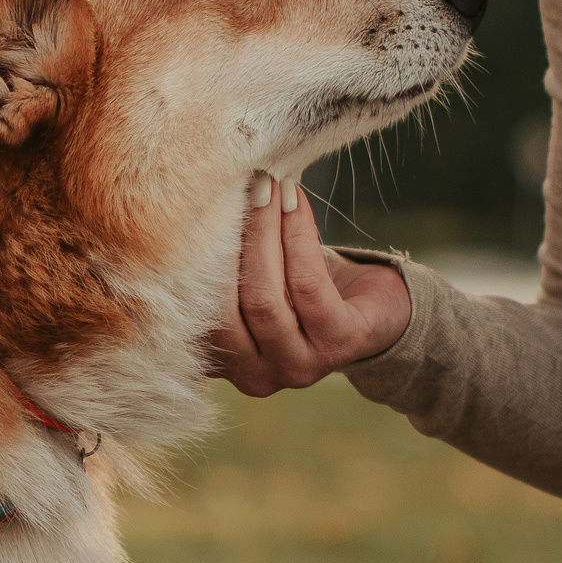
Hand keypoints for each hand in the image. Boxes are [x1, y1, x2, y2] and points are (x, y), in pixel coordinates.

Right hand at [209, 174, 412, 396]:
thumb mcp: (251, 286)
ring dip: (264, 232)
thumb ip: (219, 273)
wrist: (376, 309)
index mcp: (225, 365)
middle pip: (226, 308)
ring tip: (267, 185)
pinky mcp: (340, 345)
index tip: (192, 208)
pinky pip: (308, 287)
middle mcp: (256, 377)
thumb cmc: (300, 289)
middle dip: (230, 240)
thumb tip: (185, 215)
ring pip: (264, 298)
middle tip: (236, 186)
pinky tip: (295, 201)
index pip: (194, 318)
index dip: (190, 263)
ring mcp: (298, 368)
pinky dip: (298, 237)